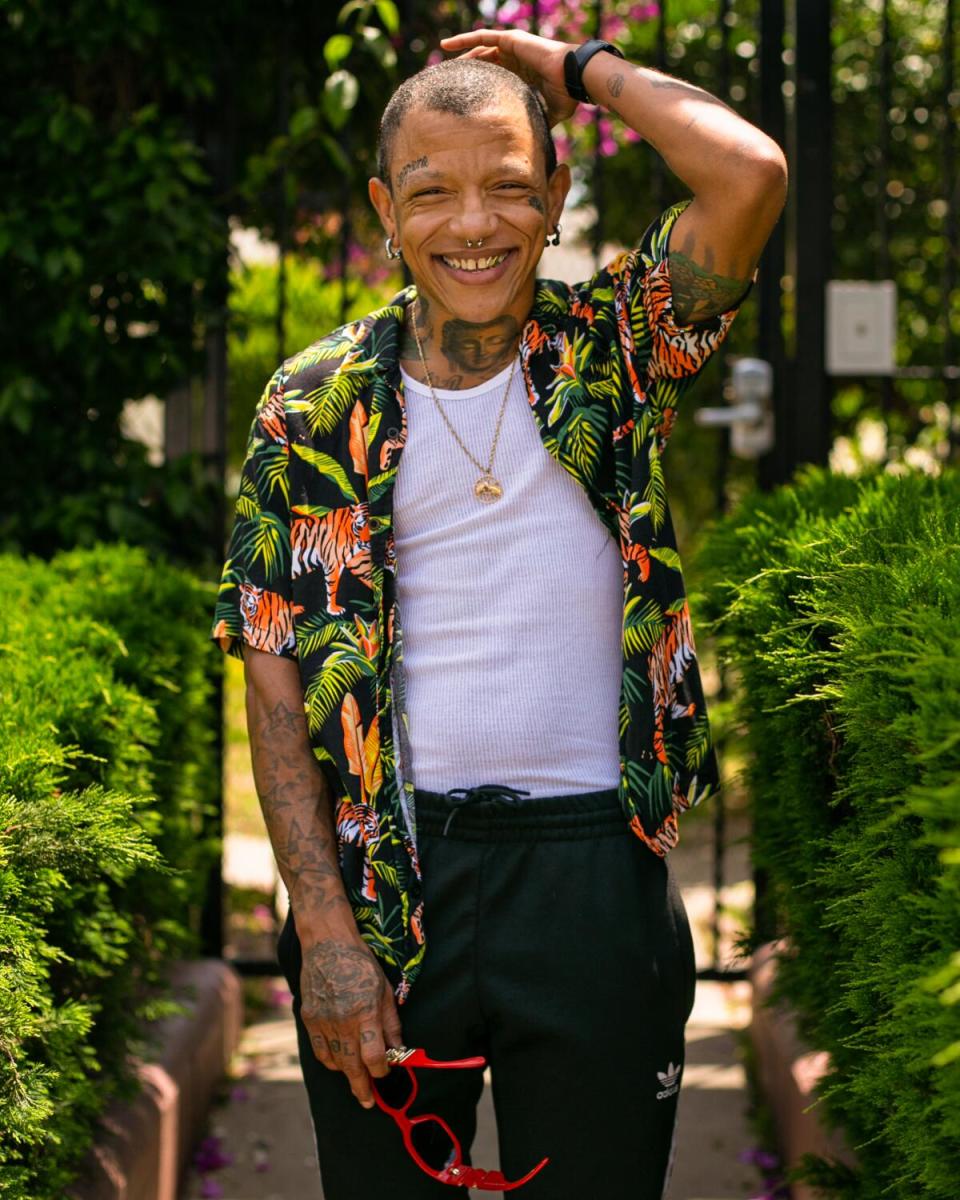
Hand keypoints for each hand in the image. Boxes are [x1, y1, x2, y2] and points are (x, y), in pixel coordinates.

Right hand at [299, 936, 403, 1107]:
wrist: (327, 944)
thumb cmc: (361, 964)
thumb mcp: (384, 989)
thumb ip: (391, 1022)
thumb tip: (398, 1049)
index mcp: (365, 1013)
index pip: (374, 1057)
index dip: (382, 1071)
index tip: (386, 1074)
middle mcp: (342, 1021)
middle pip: (352, 1068)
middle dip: (362, 1088)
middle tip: (368, 1102)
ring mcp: (322, 1022)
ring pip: (334, 1063)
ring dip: (346, 1074)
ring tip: (356, 1079)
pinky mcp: (309, 1019)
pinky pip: (320, 1051)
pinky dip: (330, 1060)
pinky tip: (339, 1061)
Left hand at [440, 29, 578, 125]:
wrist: (573, 78)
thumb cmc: (565, 96)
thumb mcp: (549, 113)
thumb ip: (537, 121)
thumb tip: (531, 142)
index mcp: (522, 74)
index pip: (495, 78)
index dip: (478, 87)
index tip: (462, 100)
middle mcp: (515, 59)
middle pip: (483, 64)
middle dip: (465, 74)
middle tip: (446, 85)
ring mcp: (512, 47)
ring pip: (479, 51)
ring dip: (460, 59)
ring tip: (442, 70)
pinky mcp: (510, 39)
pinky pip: (482, 37)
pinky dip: (464, 39)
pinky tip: (445, 45)